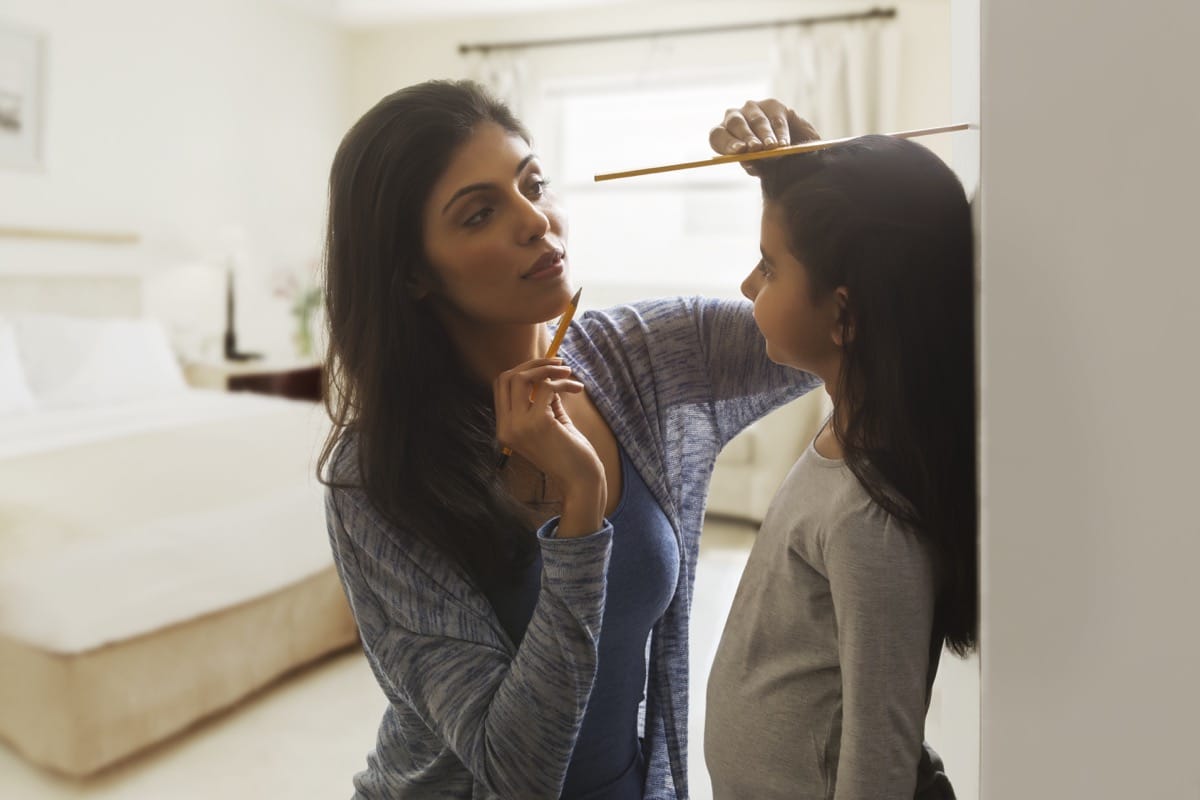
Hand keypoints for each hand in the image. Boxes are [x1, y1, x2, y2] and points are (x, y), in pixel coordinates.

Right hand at [494, 358, 605, 536]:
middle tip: (559, 363)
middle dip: (534, 364)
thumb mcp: (550, 421)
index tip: (545, 367)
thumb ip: (542, 399)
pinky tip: (578, 388)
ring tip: (568, 372)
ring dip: (549, 369)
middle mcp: (507, 427)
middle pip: (507, 377)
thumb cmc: (568, 452)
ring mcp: (519, 426)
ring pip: (522, 378)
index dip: (522, 369)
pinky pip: (548, 387)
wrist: (580, 480)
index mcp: (505, 428)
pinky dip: (564, 383)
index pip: (500, 386)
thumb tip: (545, 372)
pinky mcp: (538, 423)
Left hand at [709, 99, 820, 174]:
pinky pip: (776, 119)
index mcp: (724, 136)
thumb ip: (754, 166)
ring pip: (757, 120)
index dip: (727, 142)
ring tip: (773, 147)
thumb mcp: (761, 169)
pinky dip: (781, 132)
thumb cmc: (770, 165)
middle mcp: (735, 118)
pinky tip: (783, 144)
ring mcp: (752, 109)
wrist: (793, 159)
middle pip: (736, 123)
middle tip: (756, 148)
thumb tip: (747, 160)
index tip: (739, 151)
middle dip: (747, 136)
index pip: (717, 135)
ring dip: (765, 134)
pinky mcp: (773, 105)